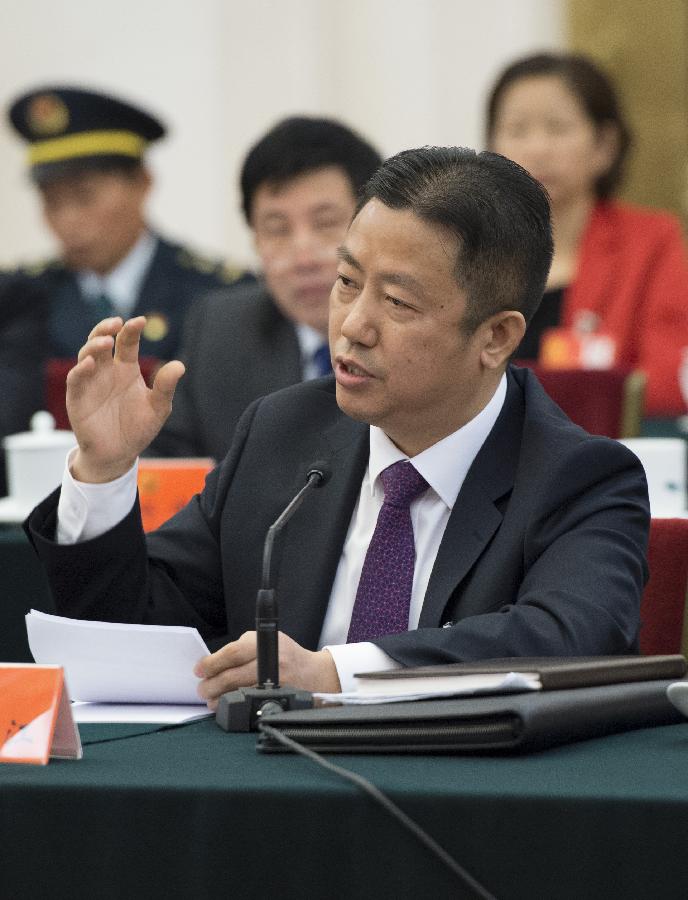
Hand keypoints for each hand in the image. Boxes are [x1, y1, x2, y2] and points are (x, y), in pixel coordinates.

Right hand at [66, 316, 184, 481]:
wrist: (119, 454)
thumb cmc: (138, 429)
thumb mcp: (158, 408)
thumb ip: (165, 387)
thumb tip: (180, 366)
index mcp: (126, 369)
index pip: (127, 342)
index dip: (131, 330)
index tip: (141, 321)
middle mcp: (107, 371)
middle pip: (102, 340)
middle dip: (106, 328)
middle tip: (116, 322)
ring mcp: (91, 382)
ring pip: (86, 354)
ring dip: (93, 345)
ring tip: (106, 341)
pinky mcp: (78, 397)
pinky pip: (76, 379)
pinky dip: (81, 369)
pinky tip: (91, 363)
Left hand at [194, 631, 341, 708]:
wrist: (315, 675)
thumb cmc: (287, 655)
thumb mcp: (267, 640)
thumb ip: (242, 647)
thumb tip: (214, 662)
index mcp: (267, 644)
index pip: (232, 653)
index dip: (211, 663)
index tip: (199, 669)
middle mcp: (272, 663)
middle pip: (231, 676)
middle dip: (211, 684)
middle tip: (202, 688)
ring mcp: (276, 684)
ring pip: (237, 693)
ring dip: (219, 698)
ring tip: (211, 698)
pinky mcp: (277, 699)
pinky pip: (248, 704)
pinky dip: (234, 705)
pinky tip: (227, 704)